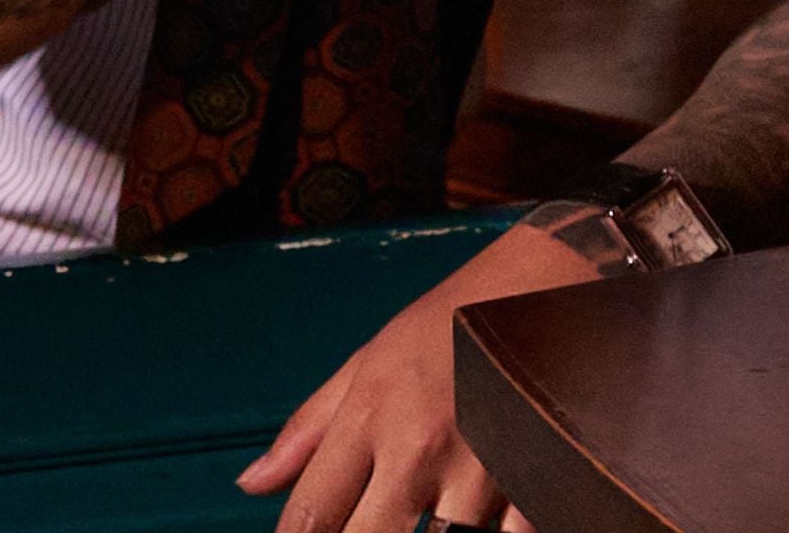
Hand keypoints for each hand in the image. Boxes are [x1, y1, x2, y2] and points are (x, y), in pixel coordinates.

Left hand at [236, 223, 604, 530]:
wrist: (538, 279)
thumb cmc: (447, 320)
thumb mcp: (369, 358)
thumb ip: (309, 428)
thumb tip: (250, 485)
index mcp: (371, 414)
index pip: (310, 517)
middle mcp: (418, 448)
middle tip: (367, 527)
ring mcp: (479, 469)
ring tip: (424, 520)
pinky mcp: (534, 475)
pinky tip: (479, 523)